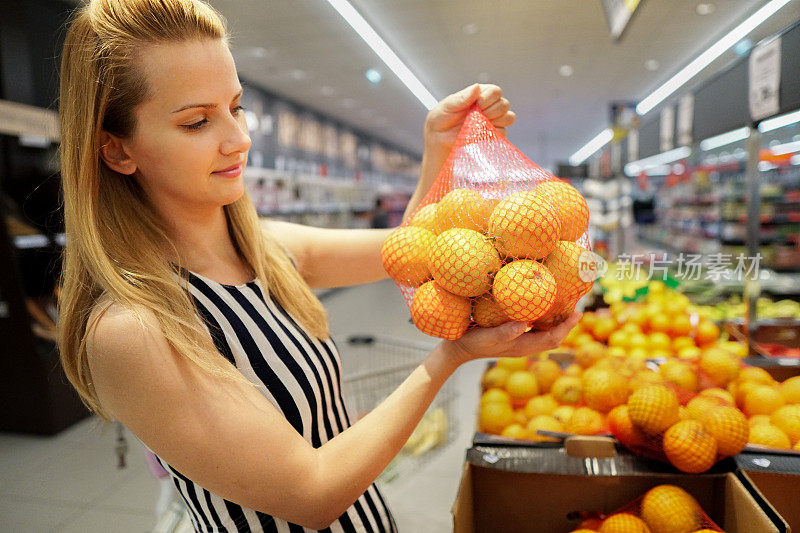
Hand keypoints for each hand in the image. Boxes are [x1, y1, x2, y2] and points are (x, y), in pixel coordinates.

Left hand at [424, 83, 515, 153]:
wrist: (439, 141)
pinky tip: (481, 133)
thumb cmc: (440, 121)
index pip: (495, 91)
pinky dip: (494, 133)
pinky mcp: (493, 134)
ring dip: (497, 121)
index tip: (477, 105)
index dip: (489, 98)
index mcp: (478, 94)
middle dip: (492, 111)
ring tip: (480, 125)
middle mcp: (488, 106)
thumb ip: (461, 98)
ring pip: (509, 117)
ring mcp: (492, 121)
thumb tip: (476, 87)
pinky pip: (503, 132)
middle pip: (504, 104)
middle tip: (477, 117)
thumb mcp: (446, 107)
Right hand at [445, 312, 581, 364]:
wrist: (458, 351)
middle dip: (567, 326)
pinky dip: (544, 323)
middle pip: (553, 338)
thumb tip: (525, 324)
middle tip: (576, 307)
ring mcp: (519, 343)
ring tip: (564, 308)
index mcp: (522, 346)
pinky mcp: (513, 338)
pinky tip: (541, 310)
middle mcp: (524, 346)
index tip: (578, 313)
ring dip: (557, 324)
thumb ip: (505, 332)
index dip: (567, 327)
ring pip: (546, 336)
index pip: (552, 338)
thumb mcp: (487, 336)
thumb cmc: (472, 342)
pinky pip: (536, 332)